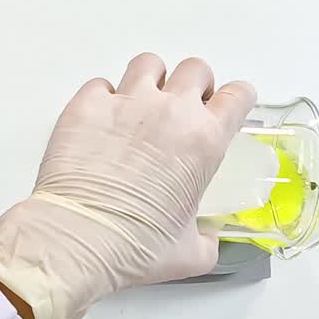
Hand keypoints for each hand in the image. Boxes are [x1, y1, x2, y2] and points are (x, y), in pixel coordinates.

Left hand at [0, 53, 255, 318]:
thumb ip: (207, 239)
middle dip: (194, 85)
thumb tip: (206, 236)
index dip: (237, 99)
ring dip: (150, 81)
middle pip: (195, 69)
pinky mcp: (87, 104)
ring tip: (139, 106)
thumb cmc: (136, 247)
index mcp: (205, 141)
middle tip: (182, 110)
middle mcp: (171, 111)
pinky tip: (100, 123)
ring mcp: (127, 102)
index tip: (229, 107)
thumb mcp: (190, 254)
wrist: (80, 238)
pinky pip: (101, 84)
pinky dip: (103, 98)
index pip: (238, 96)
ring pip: (149, 64)